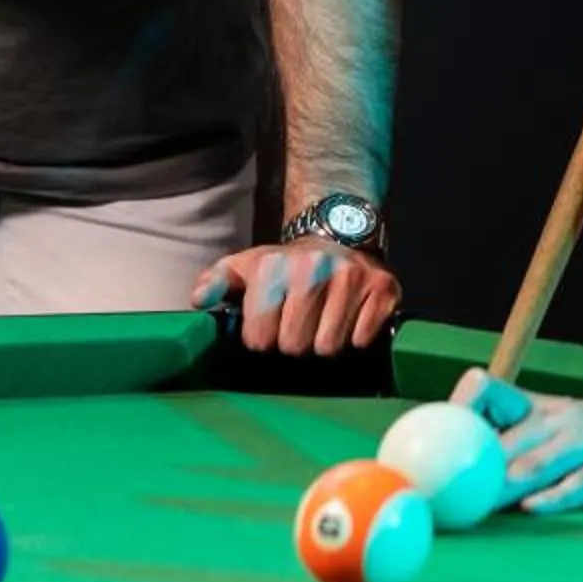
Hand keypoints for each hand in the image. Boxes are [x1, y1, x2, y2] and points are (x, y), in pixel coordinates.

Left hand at [191, 239, 400, 354]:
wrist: (337, 235)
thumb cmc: (285, 265)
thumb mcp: (245, 267)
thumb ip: (216, 282)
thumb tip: (199, 299)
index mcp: (274, 266)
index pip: (260, 338)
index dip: (263, 338)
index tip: (268, 327)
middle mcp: (314, 267)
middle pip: (296, 346)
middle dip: (295, 342)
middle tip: (299, 325)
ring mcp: (352, 276)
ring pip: (330, 346)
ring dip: (325, 342)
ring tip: (322, 322)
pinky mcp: (383, 286)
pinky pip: (364, 337)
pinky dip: (357, 337)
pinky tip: (349, 319)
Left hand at [442, 379, 582, 515]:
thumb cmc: (582, 433)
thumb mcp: (546, 421)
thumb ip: (504, 437)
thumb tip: (444, 467)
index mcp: (534, 406)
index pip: (489, 389)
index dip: (462, 405)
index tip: (436, 434)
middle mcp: (559, 418)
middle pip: (508, 441)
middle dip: (475, 469)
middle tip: (445, 496)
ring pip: (541, 463)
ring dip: (508, 485)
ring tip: (480, 505)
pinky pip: (582, 484)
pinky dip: (556, 496)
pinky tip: (532, 507)